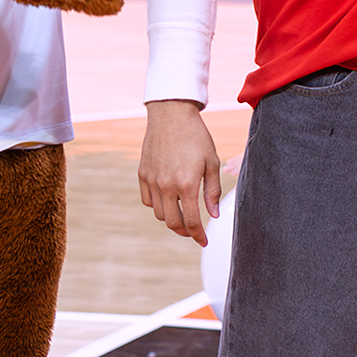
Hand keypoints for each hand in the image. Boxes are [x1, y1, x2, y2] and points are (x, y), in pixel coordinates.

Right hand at [137, 98, 225, 245]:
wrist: (172, 114)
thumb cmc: (196, 137)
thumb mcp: (212, 162)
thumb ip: (213, 191)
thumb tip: (213, 214)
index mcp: (186, 183)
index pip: (192, 221)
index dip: (198, 235)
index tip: (204, 242)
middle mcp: (166, 185)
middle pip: (172, 223)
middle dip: (184, 232)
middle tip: (193, 232)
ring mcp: (152, 180)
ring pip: (159, 213)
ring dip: (171, 219)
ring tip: (182, 214)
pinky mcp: (142, 174)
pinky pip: (148, 200)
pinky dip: (158, 206)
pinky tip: (168, 201)